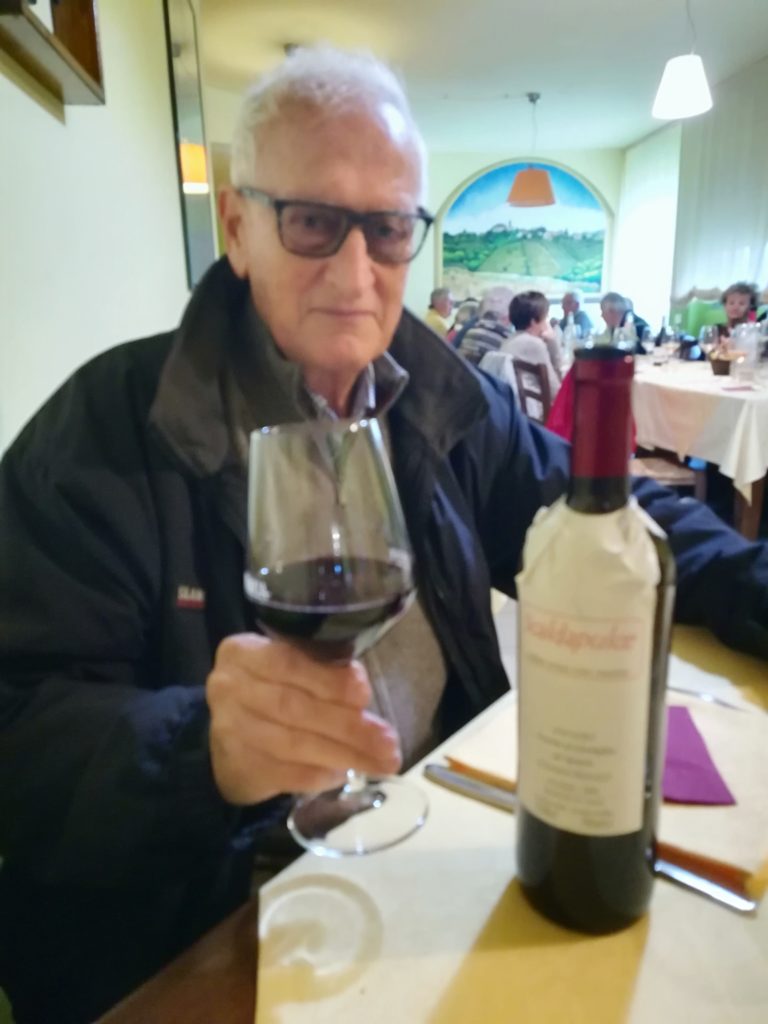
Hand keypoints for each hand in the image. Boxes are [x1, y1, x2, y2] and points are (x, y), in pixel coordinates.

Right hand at [206, 633, 401, 804]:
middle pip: (293, 707)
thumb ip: (319, 667)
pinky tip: (344, 772)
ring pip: (293, 744)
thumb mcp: (289, 665)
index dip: (328, 679)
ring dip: (343, 753)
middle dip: (347, 725)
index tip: (365, 693)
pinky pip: (287, 774)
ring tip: (380, 761)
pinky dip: (321, 775)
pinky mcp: (237, 767)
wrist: (230, 736)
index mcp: (243, 652)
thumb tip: (361, 690)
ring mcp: (229, 730)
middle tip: (388, 741)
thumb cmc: (273, 689)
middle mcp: (229, 688)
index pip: (288, 662)